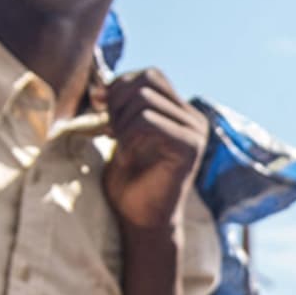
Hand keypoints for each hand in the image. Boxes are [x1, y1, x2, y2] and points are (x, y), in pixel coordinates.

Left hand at [103, 68, 205, 232]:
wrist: (138, 219)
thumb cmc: (129, 180)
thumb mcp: (120, 132)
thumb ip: (118, 106)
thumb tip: (99, 86)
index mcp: (182, 113)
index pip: (151, 75)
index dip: (120, 85)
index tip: (100, 109)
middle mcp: (194, 119)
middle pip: (148, 80)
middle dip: (117, 101)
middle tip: (109, 130)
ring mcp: (195, 133)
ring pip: (145, 99)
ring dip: (121, 121)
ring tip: (121, 145)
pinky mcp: (189, 148)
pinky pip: (148, 121)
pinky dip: (129, 136)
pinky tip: (129, 155)